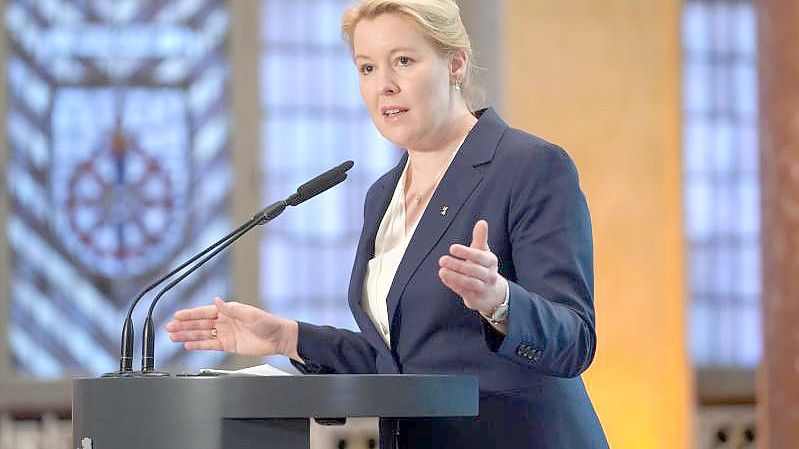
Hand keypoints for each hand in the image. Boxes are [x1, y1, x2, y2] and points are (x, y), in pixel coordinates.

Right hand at [166, 297, 300, 360]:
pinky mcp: (229, 345)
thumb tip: (217, 300)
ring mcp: (225, 333)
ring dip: (188, 335)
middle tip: (169, 327)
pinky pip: (210, 345)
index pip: (205, 312)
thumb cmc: (268, 322)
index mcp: (228, 310)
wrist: (278, 338)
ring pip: (202, 334)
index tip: (177, 315)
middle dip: (184, 325)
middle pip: (200, 323)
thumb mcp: (249, 314)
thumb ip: (231, 309)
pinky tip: (188, 345)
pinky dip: (199, 345)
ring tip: (173, 337)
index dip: (190, 314)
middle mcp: (224, 321)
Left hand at [438, 220, 507, 317]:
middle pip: (473, 270)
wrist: (493, 294)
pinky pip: (464, 292)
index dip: (466, 252)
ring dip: (455, 277)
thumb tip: (482, 221)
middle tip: (442, 259)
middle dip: (457, 265)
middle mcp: (489, 275)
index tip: (452, 248)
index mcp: (491, 261)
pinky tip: (444, 277)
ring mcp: (483, 288)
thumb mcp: (483, 252)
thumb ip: (481, 238)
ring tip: (441, 270)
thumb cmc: (484, 267)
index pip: (479, 256)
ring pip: (469, 283)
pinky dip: (453, 285)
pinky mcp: (476, 298)